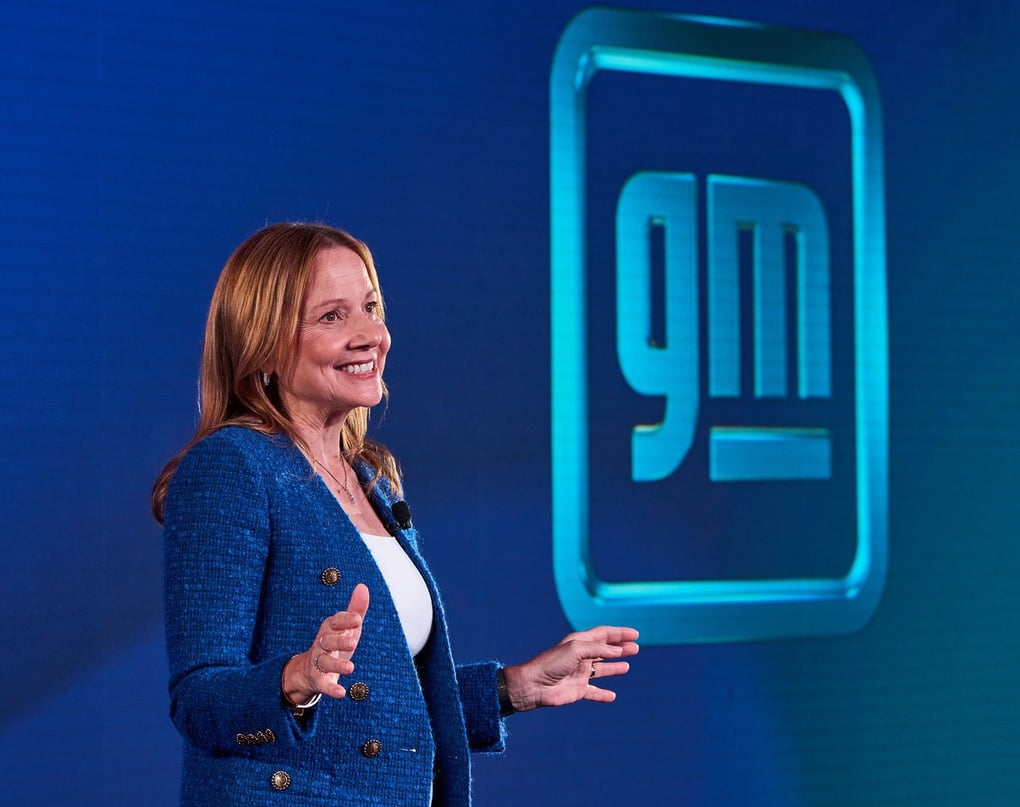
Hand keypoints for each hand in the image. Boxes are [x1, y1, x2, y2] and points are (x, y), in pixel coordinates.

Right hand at [282, 583, 369, 704]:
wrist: (309, 671)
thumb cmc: (335, 644)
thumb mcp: (347, 627)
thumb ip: (356, 609)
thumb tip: (363, 586)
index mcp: (329, 629)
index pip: (335, 622)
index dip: (345, 621)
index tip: (357, 619)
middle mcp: (321, 644)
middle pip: (328, 641)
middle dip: (339, 641)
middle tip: (353, 641)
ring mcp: (318, 663)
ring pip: (325, 662)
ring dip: (337, 665)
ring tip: (350, 668)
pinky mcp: (318, 680)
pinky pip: (323, 684)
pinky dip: (331, 689)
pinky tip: (342, 692)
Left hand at [501, 626, 638, 711]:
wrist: (533, 686)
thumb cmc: (551, 664)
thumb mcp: (576, 649)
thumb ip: (598, 649)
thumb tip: (617, 650)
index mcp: (579, 642)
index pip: (603, 634)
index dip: (619, 633)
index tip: (635, 634)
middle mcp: (580, 657)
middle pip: (604, 650)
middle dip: (621, 648)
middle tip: (636, 648)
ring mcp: (579, 674)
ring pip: (601, 670)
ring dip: (614, 667)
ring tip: (628, 666)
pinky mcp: (577, 690)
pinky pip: (594, 692)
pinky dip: (603, 694)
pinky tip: (612, 696)